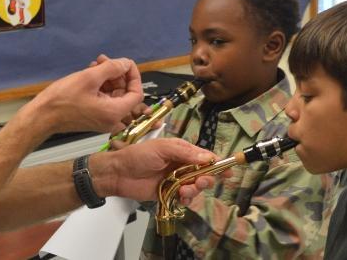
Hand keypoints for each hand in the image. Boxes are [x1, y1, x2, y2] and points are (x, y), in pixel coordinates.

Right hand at [28, 56, 143, 133]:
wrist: (42, 116)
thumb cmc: (63, 98)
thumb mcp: (89, 77)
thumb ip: (111, 68)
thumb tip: (126, 63)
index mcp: (114, 113)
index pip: (136, 93)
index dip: (134, 76)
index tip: (125, 63)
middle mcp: (112, 120)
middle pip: (125, 94)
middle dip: (118, 74)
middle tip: (105, 60)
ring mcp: (103, 120)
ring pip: (114, 95)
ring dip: (108, 78)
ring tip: (96, 64)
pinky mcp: (94, 118)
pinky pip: (104, 100)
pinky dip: (101, 86)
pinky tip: (91, 73)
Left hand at [92, 138, 223, 203]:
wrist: (118, 174)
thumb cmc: (137, 156)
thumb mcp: (162, 148)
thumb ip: (185, 153)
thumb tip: (207, 158)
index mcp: (181, 151)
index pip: (204, 156)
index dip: (217, 163)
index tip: (228, 171)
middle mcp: (181, 165)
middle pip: (204, 173)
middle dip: (206, 179)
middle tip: (200, 182)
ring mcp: (176, 180)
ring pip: (196, 187)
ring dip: (194, 189)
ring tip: (184, 190)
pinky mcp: (169, 193)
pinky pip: (185, 198)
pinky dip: (186, 199)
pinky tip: (180, 197)